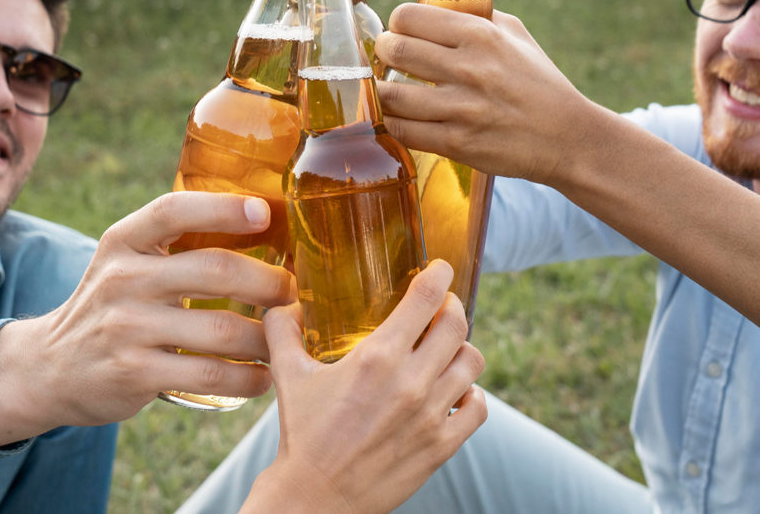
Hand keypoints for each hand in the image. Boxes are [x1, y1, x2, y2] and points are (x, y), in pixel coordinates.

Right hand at [0, 192, 295, 444]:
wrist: (50, 366)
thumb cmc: (112, 306)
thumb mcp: (127, 262)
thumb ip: (176, 243)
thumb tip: (263, 223)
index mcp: (123, 241)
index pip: (174, 210)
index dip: (223, 207)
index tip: (264, 213)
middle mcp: (122, 279)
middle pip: (213, 270)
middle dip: (268, 282)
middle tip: (292, 292)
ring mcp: (127, 328)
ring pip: (221, 329)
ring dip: (267, 337)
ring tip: (287, 339)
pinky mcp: (134, 373)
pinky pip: (210, 375)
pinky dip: (248, 378)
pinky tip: (263, 377)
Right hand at [241, 260, 487, 513]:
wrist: (316, 496)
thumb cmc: (302, 435)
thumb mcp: (288, 376)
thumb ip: (283, 331)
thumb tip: (282, 303)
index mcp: (376, 357)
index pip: (425, 298)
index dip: (439, 275)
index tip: (441, 269)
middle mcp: (410, 381)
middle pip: (457, 324)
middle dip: (452, 308)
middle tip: (442, 308)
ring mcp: (430, 414)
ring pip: (472, 362)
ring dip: (461, 350)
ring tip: (446, 351)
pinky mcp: (442, 445)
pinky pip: (478, 407)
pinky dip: (471, 394)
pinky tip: (453, 393)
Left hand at [376, 2, 597, 184]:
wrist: (568, 137)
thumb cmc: (539, 83)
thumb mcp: (516, 36)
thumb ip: (477, 19)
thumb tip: (435, 10)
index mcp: (481, 35)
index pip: (409, 16)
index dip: (397, 23)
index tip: (399, 32)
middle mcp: (468, 69)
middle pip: (394, 50)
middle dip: (383, 53)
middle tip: (388, 59)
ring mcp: (461, 109)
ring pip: (391, 95)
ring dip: (383, 92)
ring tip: (390, 90)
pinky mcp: (457, 143)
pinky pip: (403, 130)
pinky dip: (394, 123)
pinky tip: (400, 117)